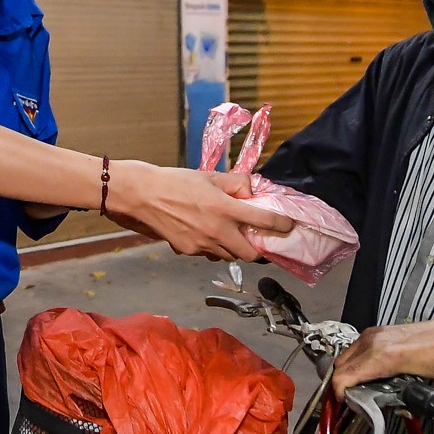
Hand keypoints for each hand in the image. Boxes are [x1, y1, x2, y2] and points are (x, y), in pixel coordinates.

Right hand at [107, 162, 290, 261]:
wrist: (144, 195)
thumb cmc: (177, 181)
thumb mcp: (210, 176)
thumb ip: (236, 184)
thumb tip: (252, 192)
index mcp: (226, 209)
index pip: (264, 221)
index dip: (282, 225)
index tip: (289, 226)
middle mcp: (218, 231)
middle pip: (250, 254)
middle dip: (256, 249)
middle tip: (254, 238)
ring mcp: (202, 245)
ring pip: (228, 256)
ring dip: (233, 248)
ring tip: (227, 234)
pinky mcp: (188, 251)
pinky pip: (208, 254)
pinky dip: (212, 247)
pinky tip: (204, 233)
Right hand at [328, 319, 433, 399]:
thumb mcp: (417, 385)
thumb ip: (391, 395)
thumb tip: (375, 406)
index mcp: (380, 356)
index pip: (343, 376)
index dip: (339, 394)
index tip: (345, 405)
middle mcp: (372, 341)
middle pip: (340, 366)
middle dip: (342, 384)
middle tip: (352, 399)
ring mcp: (374, 334)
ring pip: (347, 356)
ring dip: (349, 372)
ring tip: (361, 388)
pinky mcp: (380, 331)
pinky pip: (358, 348)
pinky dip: (358, 362)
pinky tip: (370, 373)